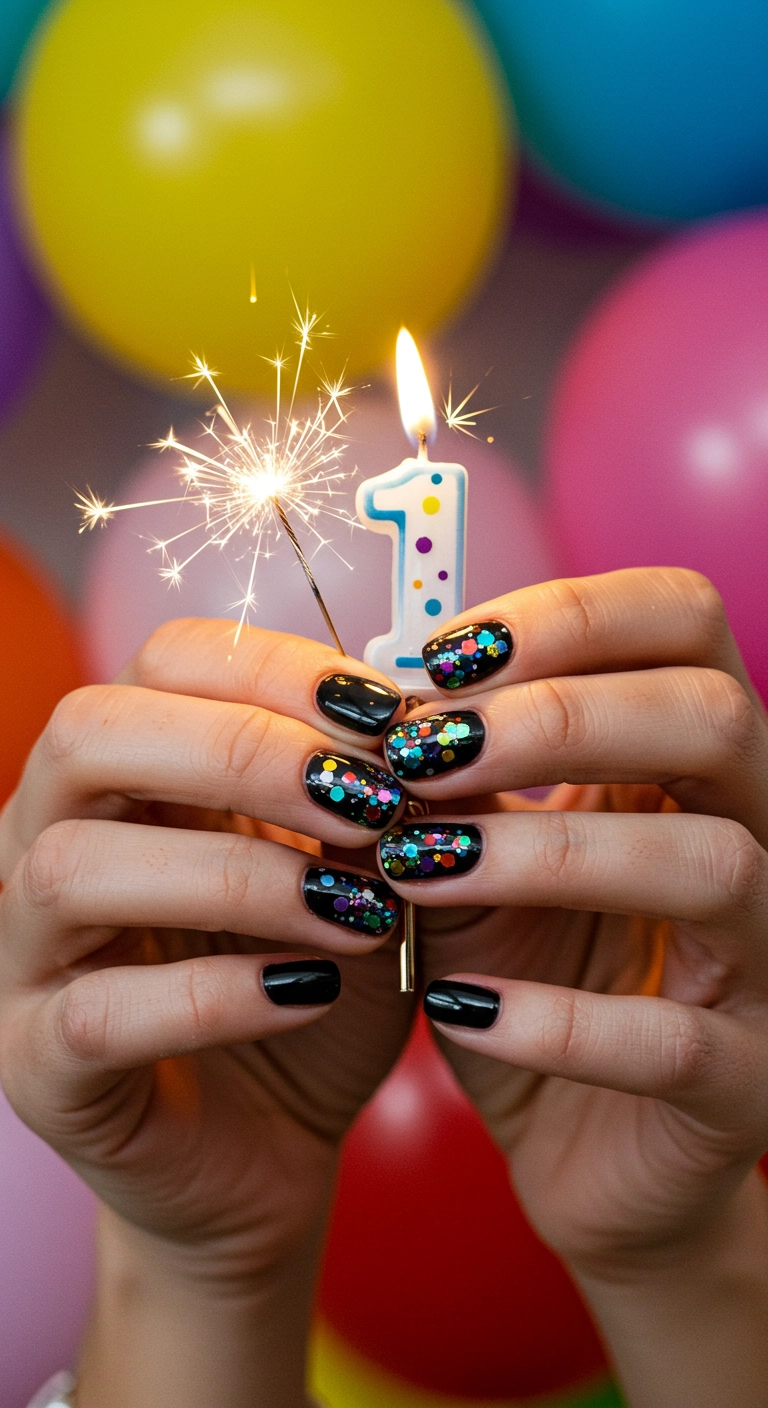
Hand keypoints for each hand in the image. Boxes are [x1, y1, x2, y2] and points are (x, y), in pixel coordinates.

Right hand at [0, 621, 414, 1405]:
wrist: (275, 1143)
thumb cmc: (315, 982)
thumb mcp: (362, 876)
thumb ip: (382, 798)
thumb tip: (439, 720)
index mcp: (130, 770)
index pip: (164, 661)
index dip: (277, 671)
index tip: (388, 717)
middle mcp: (51, 837)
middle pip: (89, 734)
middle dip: (242, 753)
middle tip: (367, 801)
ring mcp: (28, 953)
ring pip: (73, 869)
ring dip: (235, 877)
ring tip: (356, 913)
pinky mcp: (40, 1064)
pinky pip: (96, 1014)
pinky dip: (217, 997)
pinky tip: (310, 992)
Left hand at [378, 569, 767, 1405]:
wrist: (579, 1143)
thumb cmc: (530, 973)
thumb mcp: (475, 858)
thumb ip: (448, 782)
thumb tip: (381, 700)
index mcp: (689, 764)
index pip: (686, 622)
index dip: (572, 614)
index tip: (441, 657)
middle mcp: (754, 838)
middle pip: (717, 717)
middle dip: (562, 717)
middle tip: (428, 751)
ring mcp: (764, 963)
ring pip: (715, 864)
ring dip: (549, 853)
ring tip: (418, 866)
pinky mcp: (744, 1084)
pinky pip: (676, 1041)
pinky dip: (558, 1019)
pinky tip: (458, 1006)